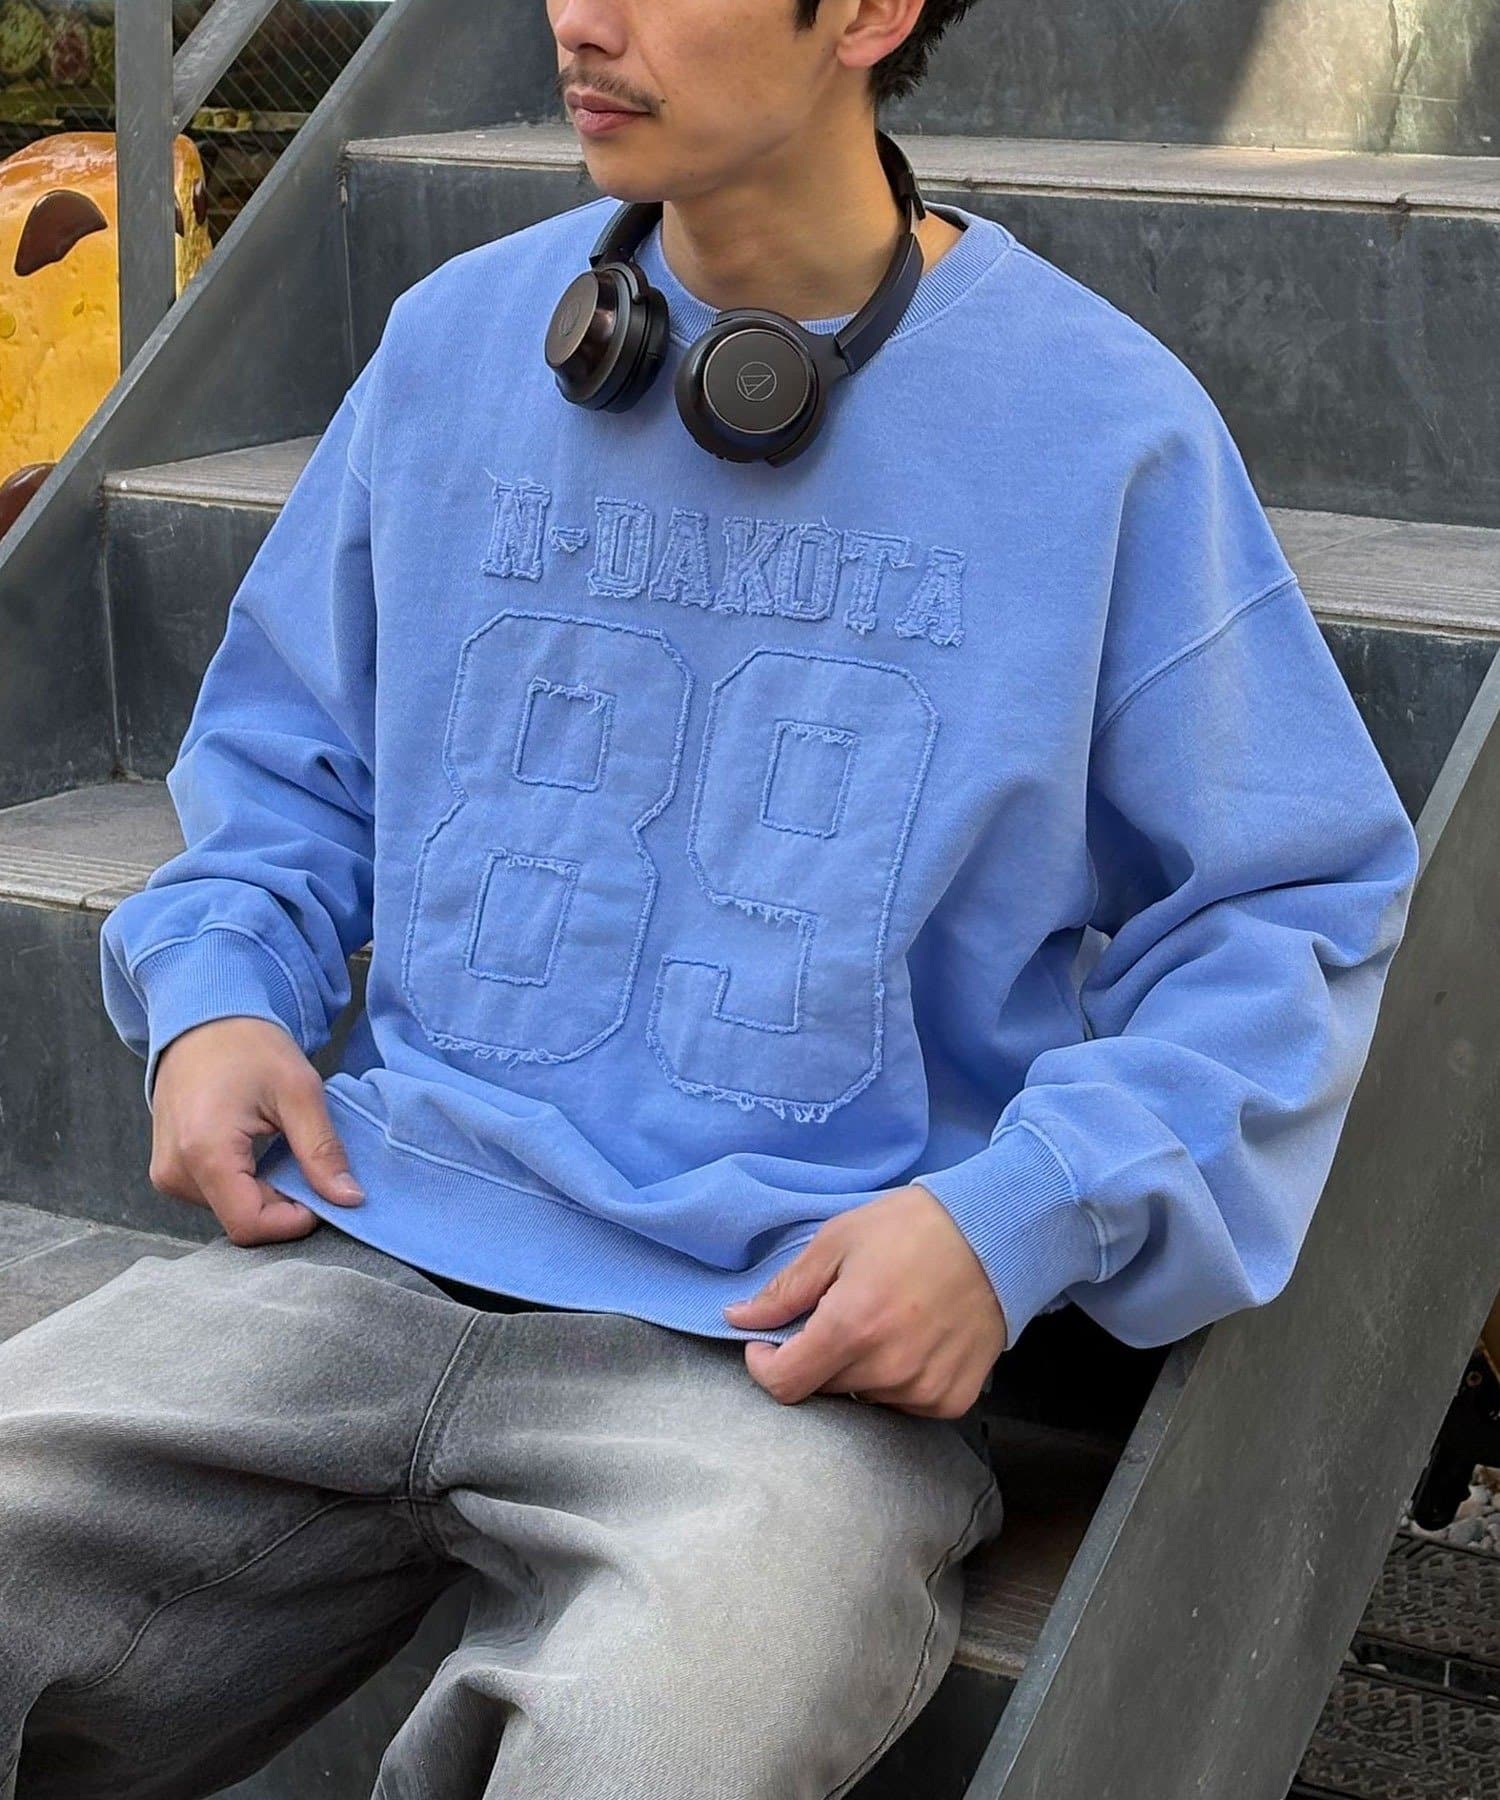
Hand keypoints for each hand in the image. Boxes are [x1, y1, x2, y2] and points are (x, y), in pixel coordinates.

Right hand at [149, 1016, 364, 1245]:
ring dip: (267, 1191)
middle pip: (242, 1219)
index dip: (295, 1220)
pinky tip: (260, 1148)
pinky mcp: (169, 1169)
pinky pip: (217, 1195)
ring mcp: (167, 1173)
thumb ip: (322, 1151)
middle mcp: (175, 1171)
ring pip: (231, 1210)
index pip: (250, 1225)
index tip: (324, 1191)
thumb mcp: (299, 1092)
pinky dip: (247, 1182)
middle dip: (285, 1202)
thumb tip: (348, 1199)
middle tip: (308, 1159)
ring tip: (280, 1144)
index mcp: (204, 1152)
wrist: (203, 1019)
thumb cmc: (248, 1045)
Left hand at [722, 1184, 1008, 1417]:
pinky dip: (894, 1380)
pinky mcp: (950, 1399)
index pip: (784, 1384)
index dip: (764, 1365)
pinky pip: (902, 1404)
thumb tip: (738, 1320)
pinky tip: (909, 1339)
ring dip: (856, 1369)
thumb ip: (785, 1289)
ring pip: (860, 1397)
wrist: (996, 1233)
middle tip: (836, 1313)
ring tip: (880, 1320)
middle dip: (814, 1356)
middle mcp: (886, 1369)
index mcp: (851, 1327)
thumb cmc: (912, 1228)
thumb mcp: (837, 1241)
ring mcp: (922, 1389)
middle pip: (821, 1388)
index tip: (768, 1343)